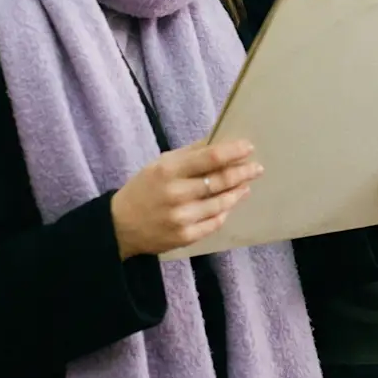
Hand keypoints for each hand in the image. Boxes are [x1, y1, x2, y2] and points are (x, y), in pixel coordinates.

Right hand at [111, 140, 262, 257]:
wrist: (120, 225)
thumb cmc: (144, 188)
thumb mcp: (161, 164)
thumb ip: (190, 153)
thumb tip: (218, 140)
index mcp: (168, 171)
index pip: (209, 158)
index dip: (233, 152)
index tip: (249, 147)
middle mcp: (176, 194)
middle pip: (219, 182)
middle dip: (242, 173)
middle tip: (257, 168)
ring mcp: (182, 218)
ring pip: (221, 203)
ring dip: (238, 192)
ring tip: (246, 184)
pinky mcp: (186, 237)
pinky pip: (214, 223)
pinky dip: (225, 211)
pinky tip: (231, 202)